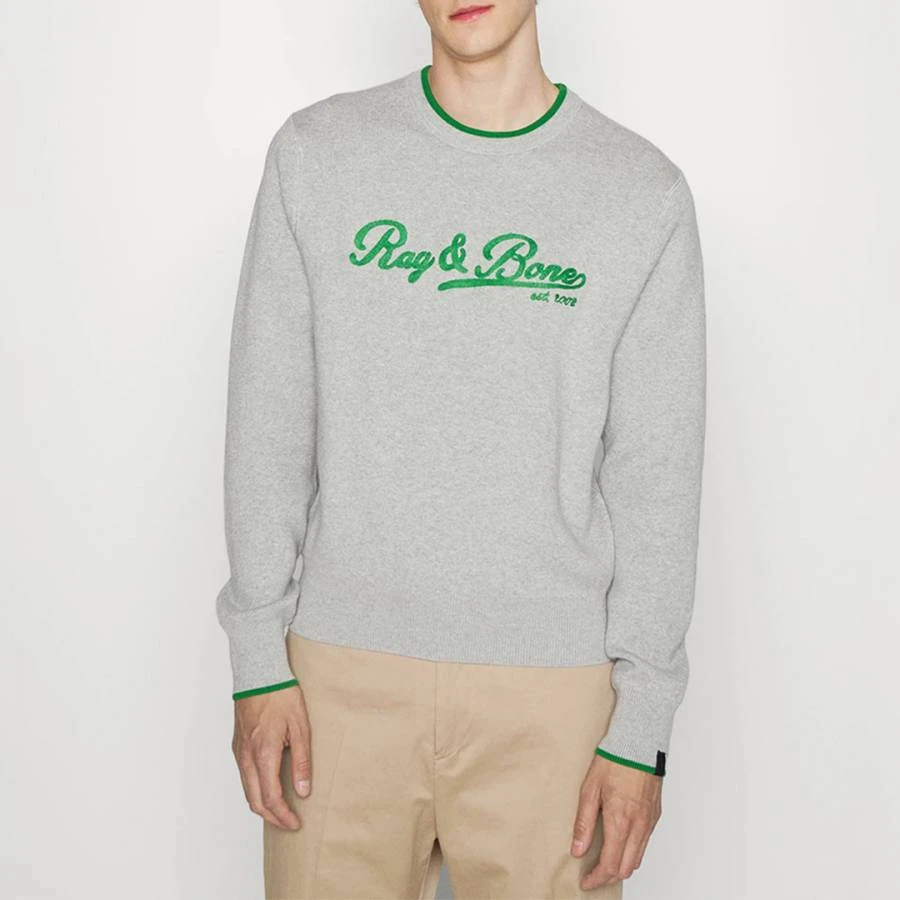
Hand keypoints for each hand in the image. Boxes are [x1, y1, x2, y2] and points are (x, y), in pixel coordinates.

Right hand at [232, 684, 310, 830]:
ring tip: (281, 810)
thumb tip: (303, 790)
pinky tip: (269, 788)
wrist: (259, 675)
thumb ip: (302, 761)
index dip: (283, 815)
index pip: (271, 797)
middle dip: (272, 817)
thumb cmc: (281, 696)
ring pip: (247, 790)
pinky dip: (255, 790)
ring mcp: (239, 751)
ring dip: (262, 805)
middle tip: (289, 823)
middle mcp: (247, 756)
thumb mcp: (300, 727)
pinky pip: (244, 776)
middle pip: (254, 800)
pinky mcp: (237, 746)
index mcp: (263, 753)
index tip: (296, 824)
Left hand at [571, 753, 661, 888]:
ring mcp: (649, 822)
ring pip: (637, 859)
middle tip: (593, 875)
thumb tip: (577, 849)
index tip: (586, 881)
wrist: (638, 744)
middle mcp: (638, 827)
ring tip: (604, 861)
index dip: (596, 878)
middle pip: (625, 868)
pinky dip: (632, 852)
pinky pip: (645, 844)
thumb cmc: (613, 761)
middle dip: (608, 876)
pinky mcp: (655, 816)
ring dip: (621, 866)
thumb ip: (584, 823)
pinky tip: (619, 844)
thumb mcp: (590, 789)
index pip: (609, 865)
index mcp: (620, 822)